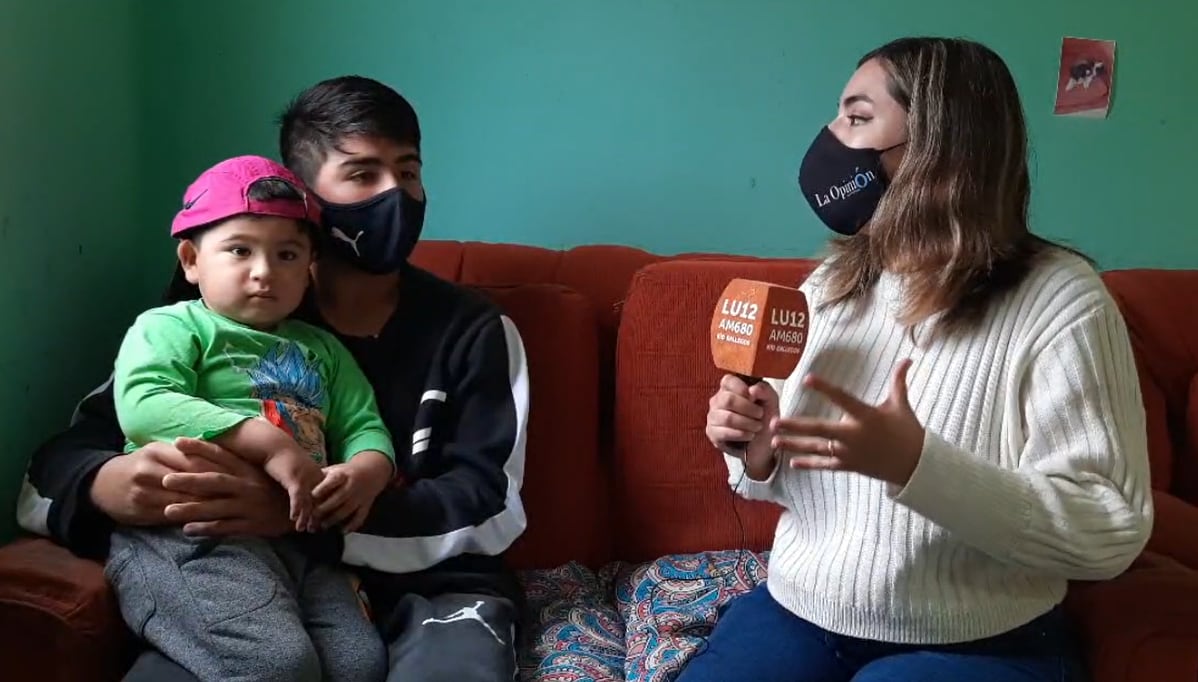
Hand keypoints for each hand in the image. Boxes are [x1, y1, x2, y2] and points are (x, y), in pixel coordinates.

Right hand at [91, 440, 230, 525]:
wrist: (102, 483)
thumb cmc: (139, 465)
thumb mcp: (158, 452)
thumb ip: (184, 454)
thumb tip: (218, 453)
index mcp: (158, 452)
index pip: (194, 460)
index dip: (218, 469)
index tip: (239, 475)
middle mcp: (150, 471)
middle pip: (190, 482)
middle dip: (216, 489)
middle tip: (241, 495)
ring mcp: (144, 493)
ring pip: (182, 501)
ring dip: (206, 506)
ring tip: (230, 509)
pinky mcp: (140, 511)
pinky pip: (169, 516)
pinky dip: (189, 518)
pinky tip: (206, 522)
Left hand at [160, 438, 290, 536]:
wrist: (305, 510)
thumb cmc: (276, 490)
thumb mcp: (260, 474)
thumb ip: (238, 467)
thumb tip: (213, 454)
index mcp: (248, 470)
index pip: (221, 455)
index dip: (199, 448)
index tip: (177, 441)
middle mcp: (247, 486)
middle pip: (214, 482)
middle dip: (189, 480)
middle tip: (165, 480)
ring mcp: (249, 506)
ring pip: (216, 507)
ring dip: (191, 509)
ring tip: (168, 511)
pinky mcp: (253, 524)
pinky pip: (226, 527)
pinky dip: (207, 529)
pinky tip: (188, 530)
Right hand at [261, 447, 323, 532]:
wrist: (275, 446)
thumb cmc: (285, 460)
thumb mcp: (300, 472)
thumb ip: (305, 484)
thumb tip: (306, 498)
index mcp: (318, 476)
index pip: (325, 497)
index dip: (324, 510)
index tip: (323, 523)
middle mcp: (315, 478)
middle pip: (319, 501)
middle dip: (318, 517)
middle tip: (316, 530)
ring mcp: (305, 478)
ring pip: (309, 501)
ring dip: (306, 517)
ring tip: (304, 529)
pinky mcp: (293, 478)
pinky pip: (297, 496)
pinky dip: (296, 508)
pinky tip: (294, 518)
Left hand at [312, 451, 391, 532]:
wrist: (372, 471)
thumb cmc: (346, 472)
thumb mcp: (334, 469)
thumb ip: (320, 477)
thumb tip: (302, 488)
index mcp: (343, 475)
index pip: (332, 481)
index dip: (322, 489)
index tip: (311, 496)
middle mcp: (352, 485)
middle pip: (338, 498)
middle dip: (324, 509)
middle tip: (312, 517)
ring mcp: (360, 496)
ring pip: (347, 509)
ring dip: (334, 519)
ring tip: (323, 526)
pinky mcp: (366, 505)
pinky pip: (360, 516)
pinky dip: (352, 525)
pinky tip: (343, 531)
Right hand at [705, 374, 780, 479]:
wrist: (762, 443)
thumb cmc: (765, 418)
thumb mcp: (771, 401)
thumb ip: (764, 390)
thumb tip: (752, 390)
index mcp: (729, 388)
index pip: (728, 381)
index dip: (743, 389)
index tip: (755, 398)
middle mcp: (717, 400)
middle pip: (728, 400)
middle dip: (748, 409)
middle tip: (760, 415)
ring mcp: (713, 416)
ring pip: (727, 418)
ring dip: (747, 423)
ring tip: (757, 427)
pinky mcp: (712, 432)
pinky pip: (724, 432)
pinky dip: (741, 434)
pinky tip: (749, 435)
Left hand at [771, 359, 923, 485]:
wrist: (915, 465)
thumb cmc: (907, 431)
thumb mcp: (901, 405)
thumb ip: (898, 381)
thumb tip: (908, 359)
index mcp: (866, 416)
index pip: (842, 398)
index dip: (825, 388)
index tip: (807, 379)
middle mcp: (854, 435)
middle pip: (819, 429)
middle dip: (795, 426)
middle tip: (774, 422)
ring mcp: (849, 453)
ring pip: (817, 449)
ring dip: (795, 445)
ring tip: (774, 441)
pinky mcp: (849, 466)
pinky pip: (826, 465)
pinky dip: (809, 464)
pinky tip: (792, 463)